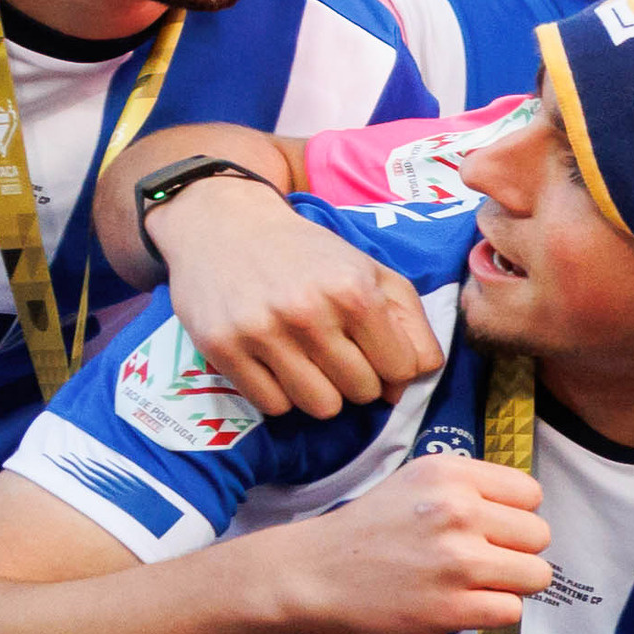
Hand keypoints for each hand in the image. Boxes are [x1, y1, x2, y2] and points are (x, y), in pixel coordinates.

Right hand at [159, 182, 436, 416]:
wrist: (226, 225)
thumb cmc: (311, 255)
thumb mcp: (374, 274)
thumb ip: (410, 328)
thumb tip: (403, 391)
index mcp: (353, 291)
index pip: (402, 369)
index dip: (392, 364)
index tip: (371, 347)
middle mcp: (308, 313)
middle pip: (363, 392)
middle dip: (357, 377)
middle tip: (335, 350)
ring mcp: (261, 332)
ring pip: (322, 407)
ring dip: (321, 391)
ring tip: (306, 358)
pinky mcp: (222, 348)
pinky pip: (274, 406)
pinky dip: (279, 393)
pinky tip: (273, 361)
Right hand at [267, 448, 545, 633]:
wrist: (311, 573)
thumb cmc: (370, 529)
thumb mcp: (416, 482)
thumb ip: (473, 488)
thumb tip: (530, 512)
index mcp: (449, 474)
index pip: (531, 494)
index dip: (515, 515)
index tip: (487, 527)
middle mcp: (456, 510)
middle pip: (539, 535)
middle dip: (515, 550)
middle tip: (475, 558)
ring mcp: (456, 561)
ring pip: (536, 575)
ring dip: (510, 584)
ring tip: (469, 581)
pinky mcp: (451, 607)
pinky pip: (512, 611)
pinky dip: (492, 612)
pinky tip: (458, 603)